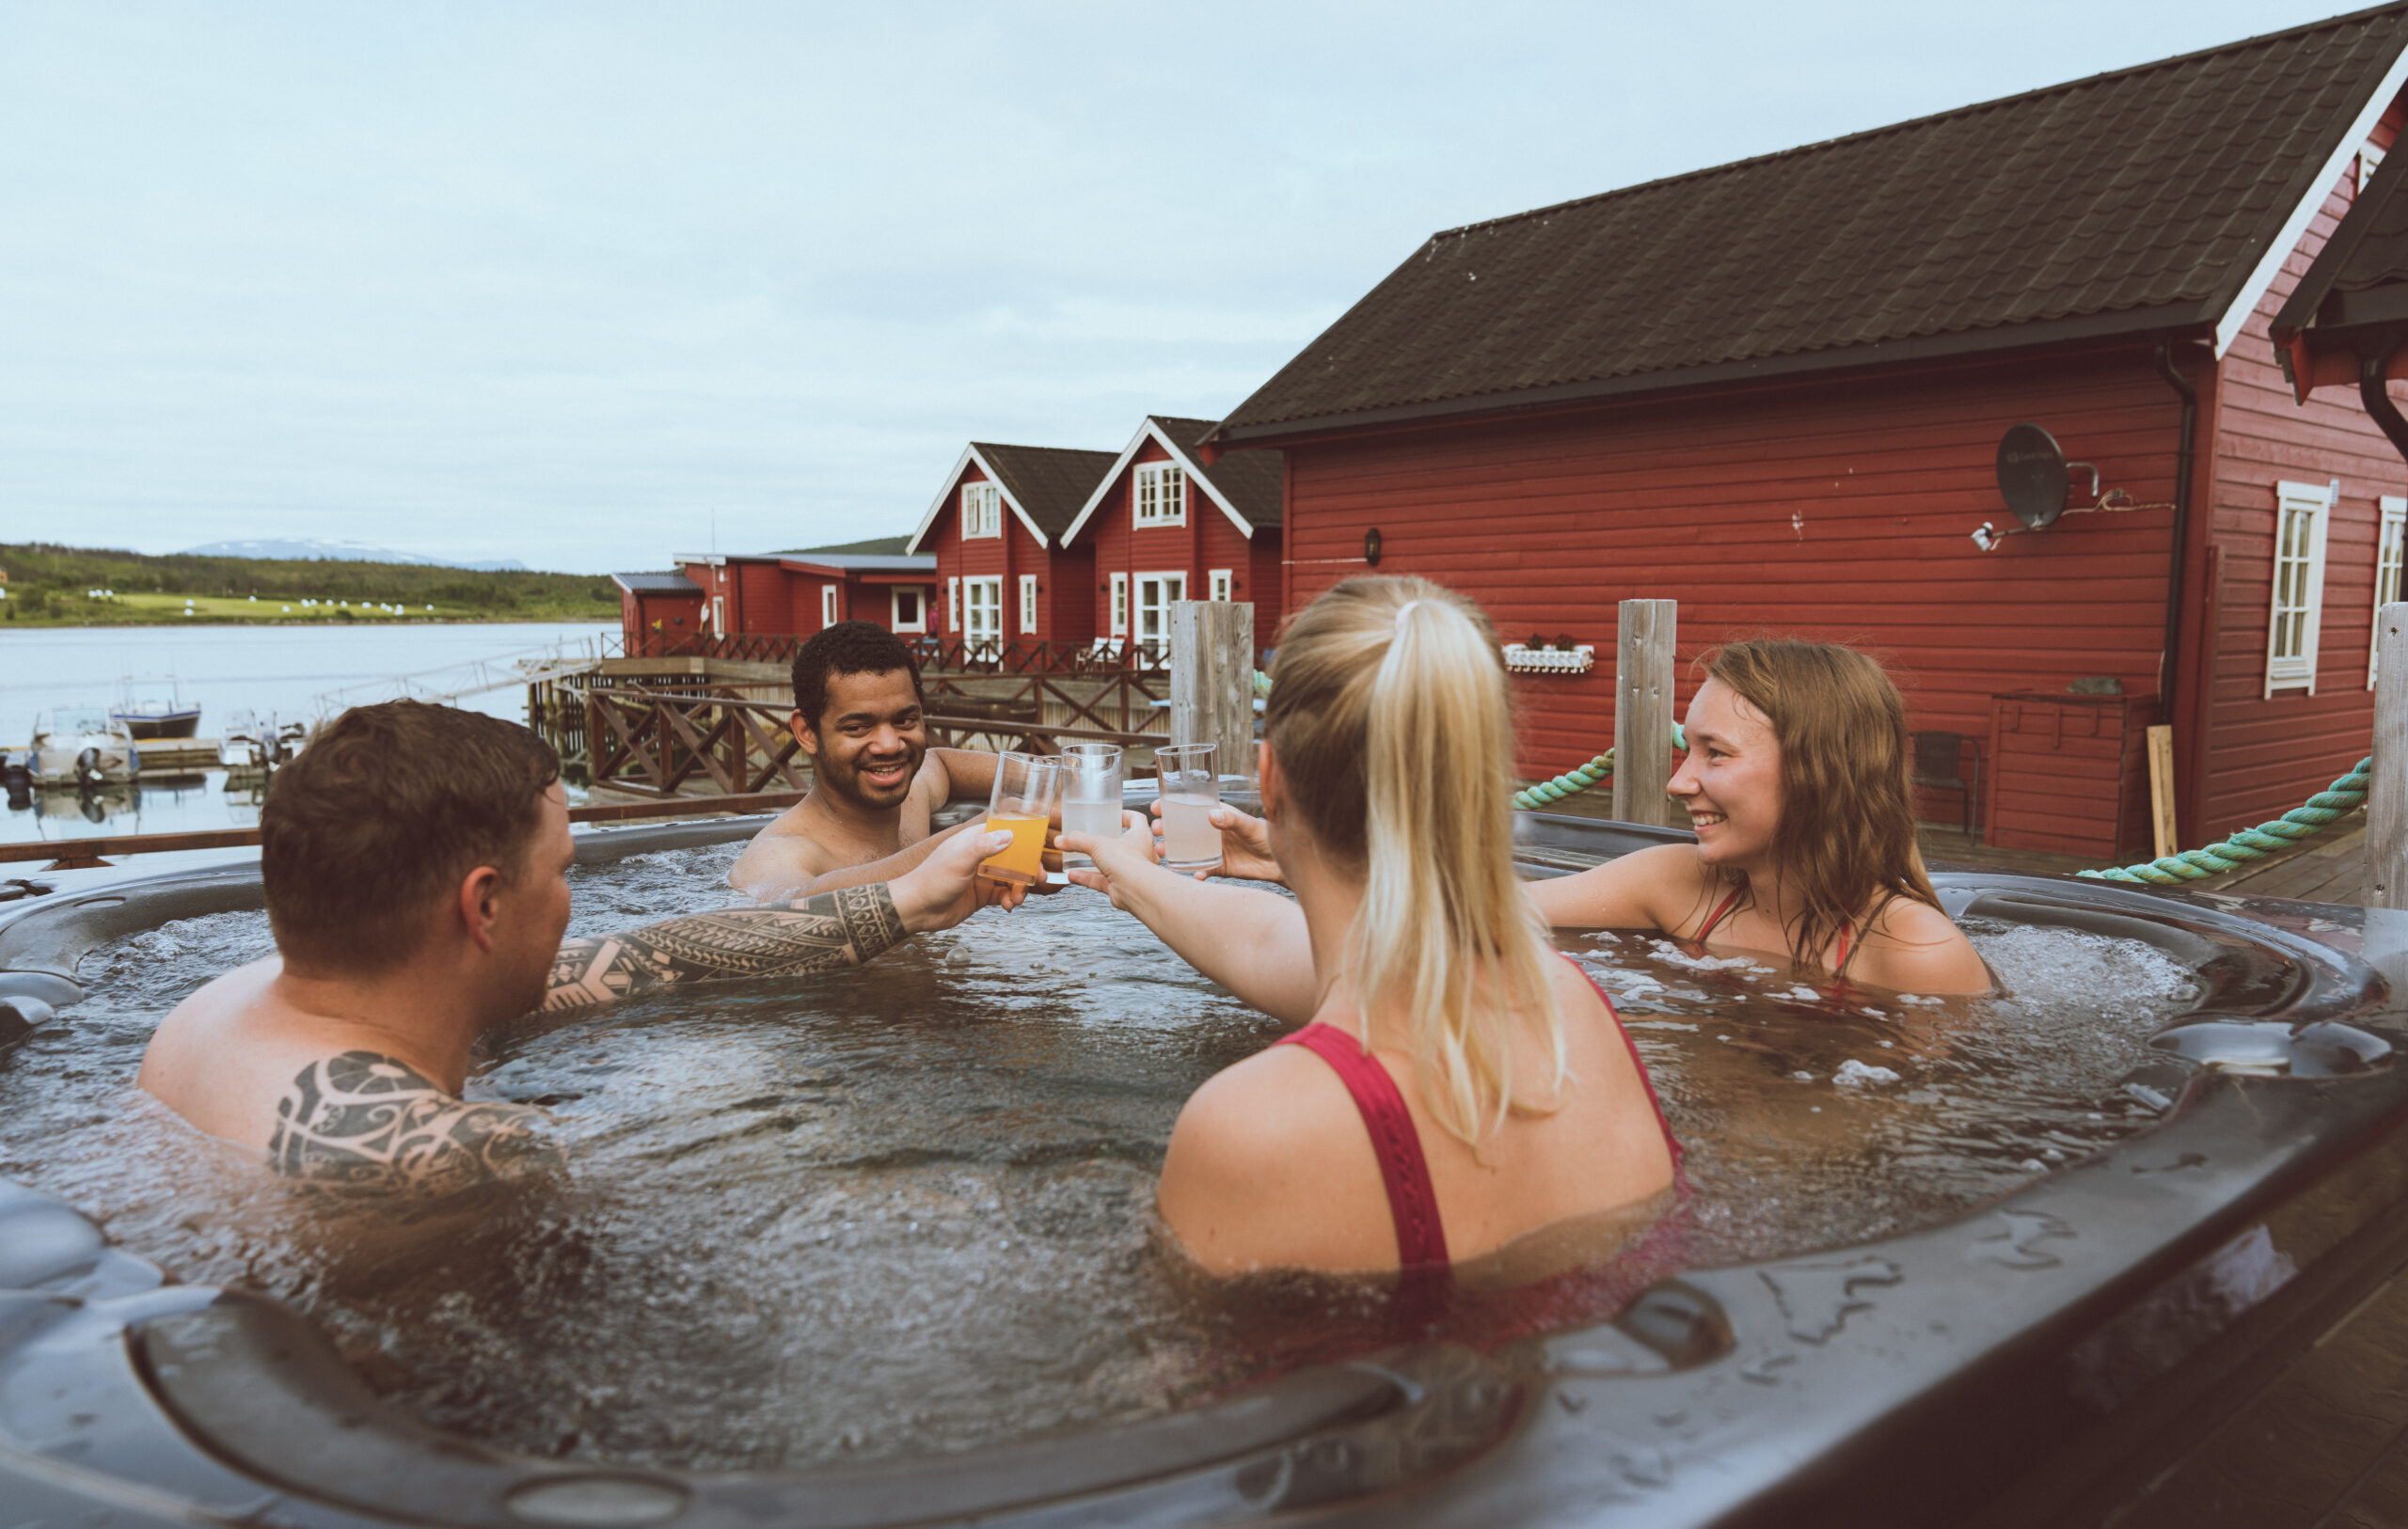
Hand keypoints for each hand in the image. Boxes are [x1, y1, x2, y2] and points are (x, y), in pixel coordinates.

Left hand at [890, 828, 1027, 931]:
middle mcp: (980, 857)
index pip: (1005, 833)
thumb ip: (984, 847)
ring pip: (1011, 879)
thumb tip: (1010, 835)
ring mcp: (981, 876)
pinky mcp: (981, 895)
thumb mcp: (959, 860)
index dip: (1024, 839)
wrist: (916, 909)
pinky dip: (1009, 900)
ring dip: (1019, 888)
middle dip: (1028, 868)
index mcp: (974, 841)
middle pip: (1013, 858)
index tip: (1040, 848)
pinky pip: (1003, 895)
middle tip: (1039, 877)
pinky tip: (1008, 906)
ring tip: (1017, 899)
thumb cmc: (931, 880)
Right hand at [1061, 811, 1162, 910]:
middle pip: (1122, 843)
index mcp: (1141, 836)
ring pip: (1110, 865)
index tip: (1114, 815)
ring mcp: (1130, 872)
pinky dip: (1087, 878)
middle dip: (1107, 842)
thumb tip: (1064, 839)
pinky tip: (1074, 876)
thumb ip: (1079, 840)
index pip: (1137, 820)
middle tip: (1094, 838)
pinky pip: (1101, 881)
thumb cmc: (1130, 864)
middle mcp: (1139, 854)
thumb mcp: (1099, 844)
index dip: (1126, 816)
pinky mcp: (1120, 887)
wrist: (1135, 891)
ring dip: (1092, 863)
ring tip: (1076, 859)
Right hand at [1152, 801, 1282, 883]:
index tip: (1157, 807)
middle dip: (1165, 829)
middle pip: (1182, 829)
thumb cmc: (1267, 836)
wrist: (1280, 862)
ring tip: (1162, 852)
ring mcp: (1213, 850)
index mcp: (1217, 816)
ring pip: (1187, 850)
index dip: (1171, 806)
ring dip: (1173, 851)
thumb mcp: (1250, 825)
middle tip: (1155, 831)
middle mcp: (1211, 832)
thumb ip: (1232, 820)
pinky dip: (1196, 873)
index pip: (1190, 807)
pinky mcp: (1219, 867)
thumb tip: (1212, 815)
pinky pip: (1202, 870)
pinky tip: (1194, 874)